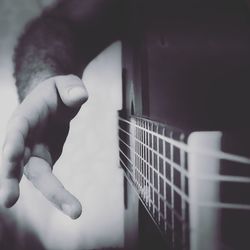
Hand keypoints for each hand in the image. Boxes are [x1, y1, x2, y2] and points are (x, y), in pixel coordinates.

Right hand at [0, 75, 87, 218]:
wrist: (53, 103)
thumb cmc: (57, 94)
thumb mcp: (66, 84)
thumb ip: (71, 87)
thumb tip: (80, 96)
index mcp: (26, 117)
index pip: (17, 130)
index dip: (12, 142)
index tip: (10, 156)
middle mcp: (25, 139)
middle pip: (18, 161)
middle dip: (10, 179)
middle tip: (8, 201)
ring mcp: (34, 153)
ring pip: (37, 176)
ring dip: (51, 193)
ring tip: (74, 211)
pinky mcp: (45, 160)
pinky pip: (49, 179)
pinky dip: (58, 193)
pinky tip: (71, 206)